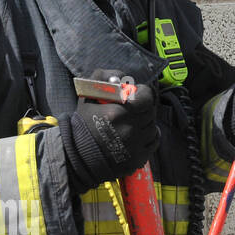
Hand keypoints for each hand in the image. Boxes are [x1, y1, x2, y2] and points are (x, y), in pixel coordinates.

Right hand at [62, 69, 158, 193]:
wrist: (79, 154)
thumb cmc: (85, 122)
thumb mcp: (88, 94)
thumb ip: (104, 77)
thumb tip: (122, 78)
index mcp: (117, 112)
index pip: (146, 97)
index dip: (144, 94)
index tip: (137, 94)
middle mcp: (129, 128)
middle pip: (150, 112)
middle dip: (143, 108)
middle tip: (132, 109)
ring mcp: (135, 145)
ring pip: (153, 126)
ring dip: (145, 122)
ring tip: (131, 123)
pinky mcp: (139, 158)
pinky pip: (154, 141)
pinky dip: (149, 136)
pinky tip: (137, 134)